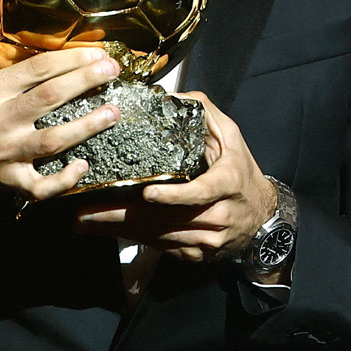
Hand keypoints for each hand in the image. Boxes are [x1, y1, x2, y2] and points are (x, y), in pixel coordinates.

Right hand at [0, 0, 120, 226]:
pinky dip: (63, 179)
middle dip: (86, 83)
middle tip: (113, 72)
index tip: (98, 53)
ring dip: (87, 127)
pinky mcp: (11, 182)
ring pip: (52, 142)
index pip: (36, 71)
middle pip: (49, 100)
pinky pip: (41, 186)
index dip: (71, 60)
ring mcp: (4, 155)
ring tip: (115, 112)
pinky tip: (85, 165)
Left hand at [73, 91, 277, 262]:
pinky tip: (107, 231)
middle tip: (87, 212)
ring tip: (86, 221)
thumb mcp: (232, 137)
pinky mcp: (196, 254)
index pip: (199, 194)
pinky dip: (132, 239)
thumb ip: (204, 113)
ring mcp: (206, 240)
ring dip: (119, 230)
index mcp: (226, 183)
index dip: (173, 196)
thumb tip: (171, 96)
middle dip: (123, 217)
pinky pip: (161, 247)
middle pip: (166, 220)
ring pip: (158, 237)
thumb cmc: (241, 172)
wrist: (264, 219)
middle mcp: (217, 216)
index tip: (147, 193)